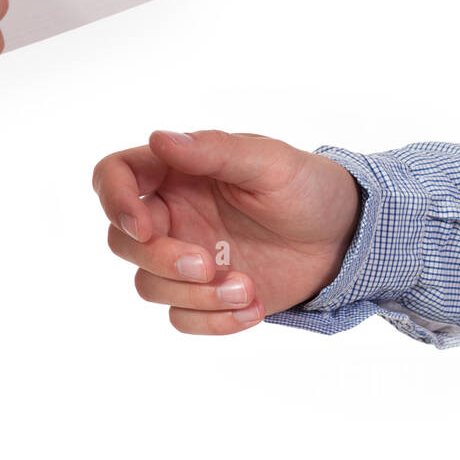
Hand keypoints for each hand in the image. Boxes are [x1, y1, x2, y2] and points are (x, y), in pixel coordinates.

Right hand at [92, 130, 360, 334]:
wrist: (346, 239)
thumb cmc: (307, 188)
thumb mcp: (268, 162)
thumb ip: (213, 150)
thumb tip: (159, 138)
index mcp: (176, 172)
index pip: (114, 176)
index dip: (113, 199)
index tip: (142, 226)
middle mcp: (172, 215)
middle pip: (123, 242)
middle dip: (160, 259)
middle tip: (206, 264)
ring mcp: (185, 257)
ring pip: (149, 286)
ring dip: (194, 295)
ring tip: (247, 288)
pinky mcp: (203, 296)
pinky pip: (180, 318)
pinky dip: (212, 321)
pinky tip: (253, 308)